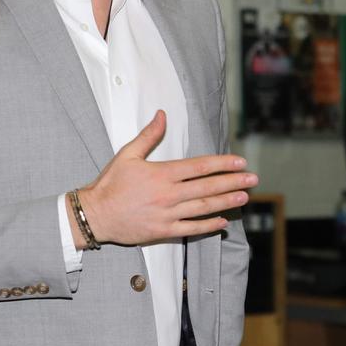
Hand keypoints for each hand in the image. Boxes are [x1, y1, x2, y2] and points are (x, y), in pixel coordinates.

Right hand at [75, 110, 256, 246]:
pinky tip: (223, 221)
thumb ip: (148, 135)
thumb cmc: (110, 184)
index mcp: (162, 174)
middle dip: (233, 182)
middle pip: (207, 187)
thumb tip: (162, 115)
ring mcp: (167, 214)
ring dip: (226, 202)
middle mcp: (168, 194)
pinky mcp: (162, 231)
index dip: (222, 164)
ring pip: (203, 208)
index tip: (240, 162)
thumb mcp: (127, 154)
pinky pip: (191, 229)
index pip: (200, 167)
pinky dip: (208, 225)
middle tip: (253, 180)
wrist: (93, 214)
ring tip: (244, 197)